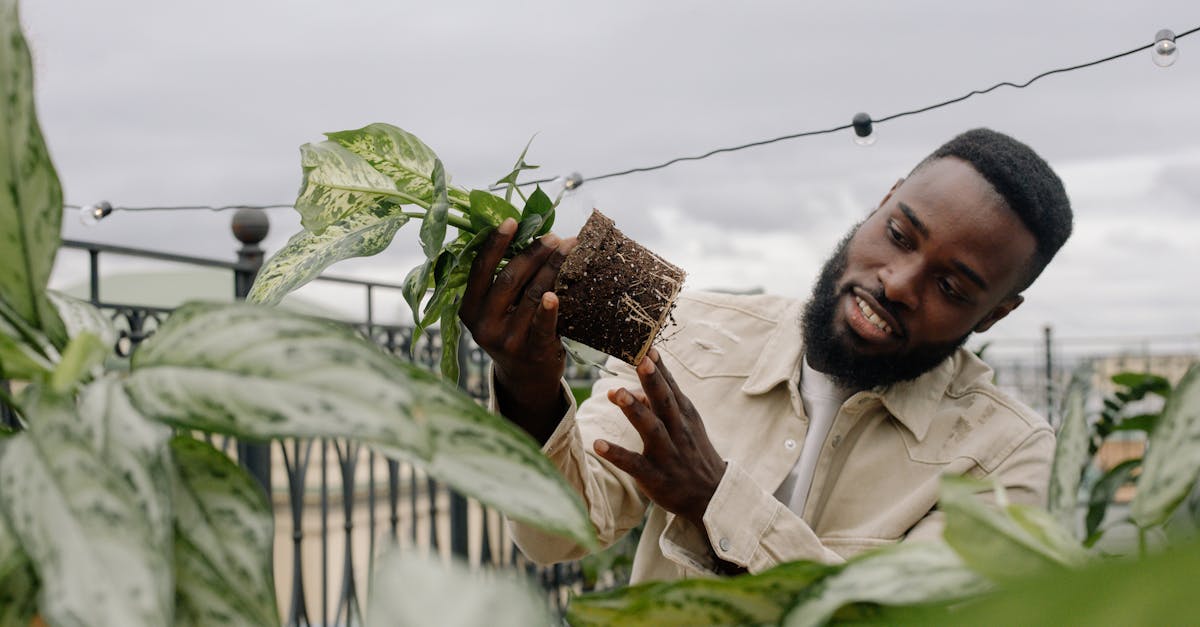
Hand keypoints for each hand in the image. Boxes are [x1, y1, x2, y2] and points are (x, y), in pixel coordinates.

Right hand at [460, 218, 575, 441]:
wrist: (526, 377)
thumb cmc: (512, 330)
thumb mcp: (495, 310)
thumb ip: (500, 281)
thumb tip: (524, 233)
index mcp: (469, 309)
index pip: (480, 269)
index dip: (496, 243)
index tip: (512, 221)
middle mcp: (483, 325)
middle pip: (510, 278)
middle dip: (534, 252)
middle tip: (554, 236)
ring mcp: (507, 340)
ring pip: (532, 295)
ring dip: (553, 267)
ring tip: (569, 248)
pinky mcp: (531, 352)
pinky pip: (543, 325)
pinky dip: (550, 309)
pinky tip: (556, 294)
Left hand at [593, 349, 726, 528]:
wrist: (712, 495)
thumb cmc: (693, 453)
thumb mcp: (684, 425)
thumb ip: (661, 404)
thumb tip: (635, 388)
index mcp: (684, 415)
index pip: (670, 387)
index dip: (660, 368)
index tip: (648, 346)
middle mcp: (677, 431)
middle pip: (664, 402)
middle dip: (653, 381)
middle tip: (640, 360)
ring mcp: (668, 454)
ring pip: (651, 429)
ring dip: (634, 410)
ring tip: (616, 392)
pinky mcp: (656, 477)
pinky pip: (635, 464)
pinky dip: (617, 454)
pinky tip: (598, 444)